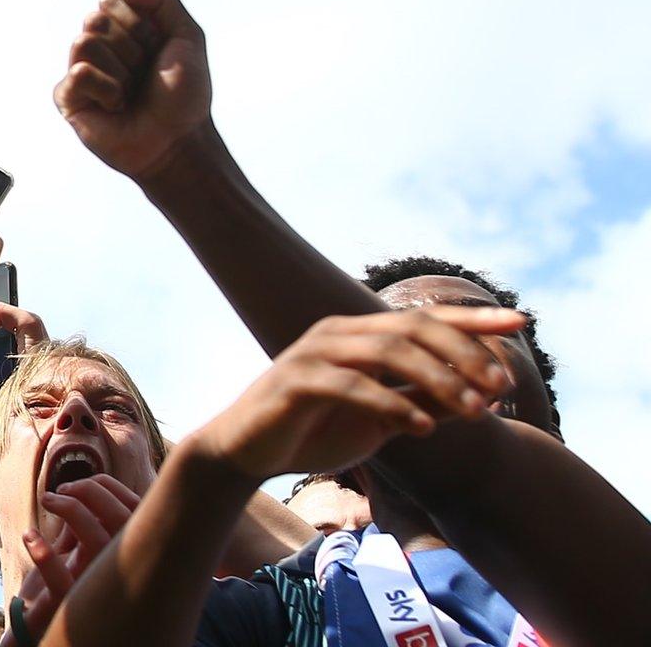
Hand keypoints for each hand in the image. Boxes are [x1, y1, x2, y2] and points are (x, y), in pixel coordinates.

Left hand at [3, 475, 138, 646]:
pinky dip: (43, 554)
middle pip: (125, 522)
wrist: (34, 628)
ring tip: (48, 500)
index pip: (135, 512)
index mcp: (124, 557)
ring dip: (73, 511)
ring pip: (100, 544)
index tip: (74, 485)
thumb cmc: (57, 584)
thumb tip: (84, 489)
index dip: (107, 488)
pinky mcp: (65, 610)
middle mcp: (117, 574)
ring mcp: (95, 593)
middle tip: (60, 491)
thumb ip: (84, 524)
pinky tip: (30, 535)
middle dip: (93, 492)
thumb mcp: (74, 550)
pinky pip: (61, 582)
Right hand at [53, 0, 213, 182]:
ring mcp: (80, 70)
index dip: (140, 23)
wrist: (178, 140)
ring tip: (130, 92)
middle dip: (130, 47)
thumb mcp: (187, 33)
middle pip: (96, 18)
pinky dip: (107, 89)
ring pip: (85, 42)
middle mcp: (98, 45)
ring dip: (120, 70)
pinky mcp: (68, 98)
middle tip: (143, 74)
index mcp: (123, 27)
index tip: (158, 49)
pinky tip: (116, 106)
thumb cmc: (184, 93)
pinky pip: (79, 73)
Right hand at [186, 305, 524, 482]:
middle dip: (464, 352)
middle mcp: (338, 332)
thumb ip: (421, 401)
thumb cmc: (314, 429)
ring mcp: (314, 353)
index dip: (472, 318)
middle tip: (501, 384)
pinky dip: (392, 404)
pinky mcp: (296, 382)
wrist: (247, 451)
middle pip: (412, 327)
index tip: (520, 322)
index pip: (424, 317)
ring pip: (387, 351)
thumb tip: (481, 397)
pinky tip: (423, 428)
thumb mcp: (380, 417)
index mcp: (359, 333)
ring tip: (475, 411)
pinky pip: (353, 386)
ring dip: (438, 379)